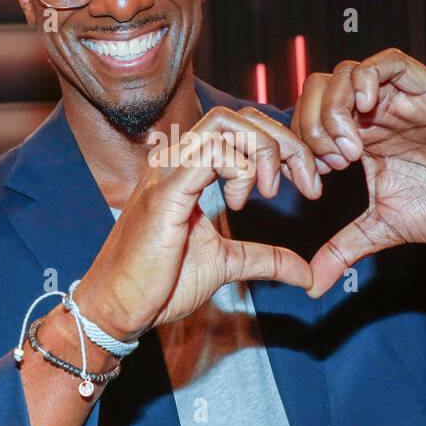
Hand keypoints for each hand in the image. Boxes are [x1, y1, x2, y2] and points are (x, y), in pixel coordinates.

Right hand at [74, 106, 322, 339]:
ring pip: (224, 124)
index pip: (240, 127)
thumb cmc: (159, 283)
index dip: (280, 144)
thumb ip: (265, 259)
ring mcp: (167, 172)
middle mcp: (176, 161)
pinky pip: (208, 153)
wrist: (119, 308)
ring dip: (263, 151)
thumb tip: (306, 273)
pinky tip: (241, 200)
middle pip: (238, 116)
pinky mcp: (164, 193)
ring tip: (269, 192)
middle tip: (306, 181)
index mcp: (189, 169)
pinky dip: (239, 169)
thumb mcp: (226, 264)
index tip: (306, 182)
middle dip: (283, 141)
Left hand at [292, 48, 425, 296]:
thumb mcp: (385, 228)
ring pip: (344, 74)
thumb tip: (311, 285)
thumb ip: (345, 248)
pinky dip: (367, 80)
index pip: (306, 121)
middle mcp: (373, 112)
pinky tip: (369, 114)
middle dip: (310, 127)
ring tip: (351, 149)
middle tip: (331, 166)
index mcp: (357, 137)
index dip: (298, 150)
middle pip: (317, 91)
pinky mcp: (425, 86)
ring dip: (334, 110)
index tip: (314, 186)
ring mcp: (397, 96)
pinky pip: (386, 61)